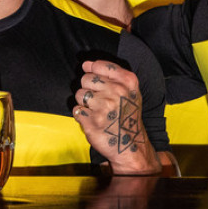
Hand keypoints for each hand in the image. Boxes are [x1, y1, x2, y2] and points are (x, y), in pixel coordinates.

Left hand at [73, 60, 159, 174]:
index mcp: (127, 82)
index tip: (101, 85)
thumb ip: (110, 73)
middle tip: (101, 102)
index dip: (95, 74)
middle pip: (86, 79)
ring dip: (85, 104)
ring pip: (79, 94)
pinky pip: (76, 110)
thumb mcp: (130, 91)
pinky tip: (94, 121)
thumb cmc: (127, 115)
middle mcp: (116, 92)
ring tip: (97, 112)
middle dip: (89, 90)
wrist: (130, 145)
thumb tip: (86, 64)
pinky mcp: (92, 121)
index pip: (99, 66)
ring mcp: (104, 107)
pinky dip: (82, 116)